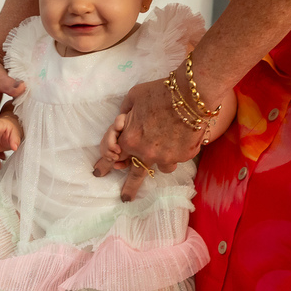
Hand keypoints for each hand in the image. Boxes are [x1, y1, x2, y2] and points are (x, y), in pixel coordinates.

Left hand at [92, 78, 202, 201]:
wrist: (192, 93)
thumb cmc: (160, 92)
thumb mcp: (133, 98)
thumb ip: (125, 114)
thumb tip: (122, 122)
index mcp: (129, 139)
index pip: (112, 156)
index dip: (104, 164)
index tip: (98, 172)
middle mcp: (145, 153)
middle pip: (135, 175)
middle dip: (128, 188)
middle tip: (125, 198)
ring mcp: (165, 157)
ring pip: (160, 168)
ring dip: (160, 161)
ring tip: (164, 153)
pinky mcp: (183, 156)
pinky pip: (177, 159)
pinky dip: (176, 152)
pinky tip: (180, 141)